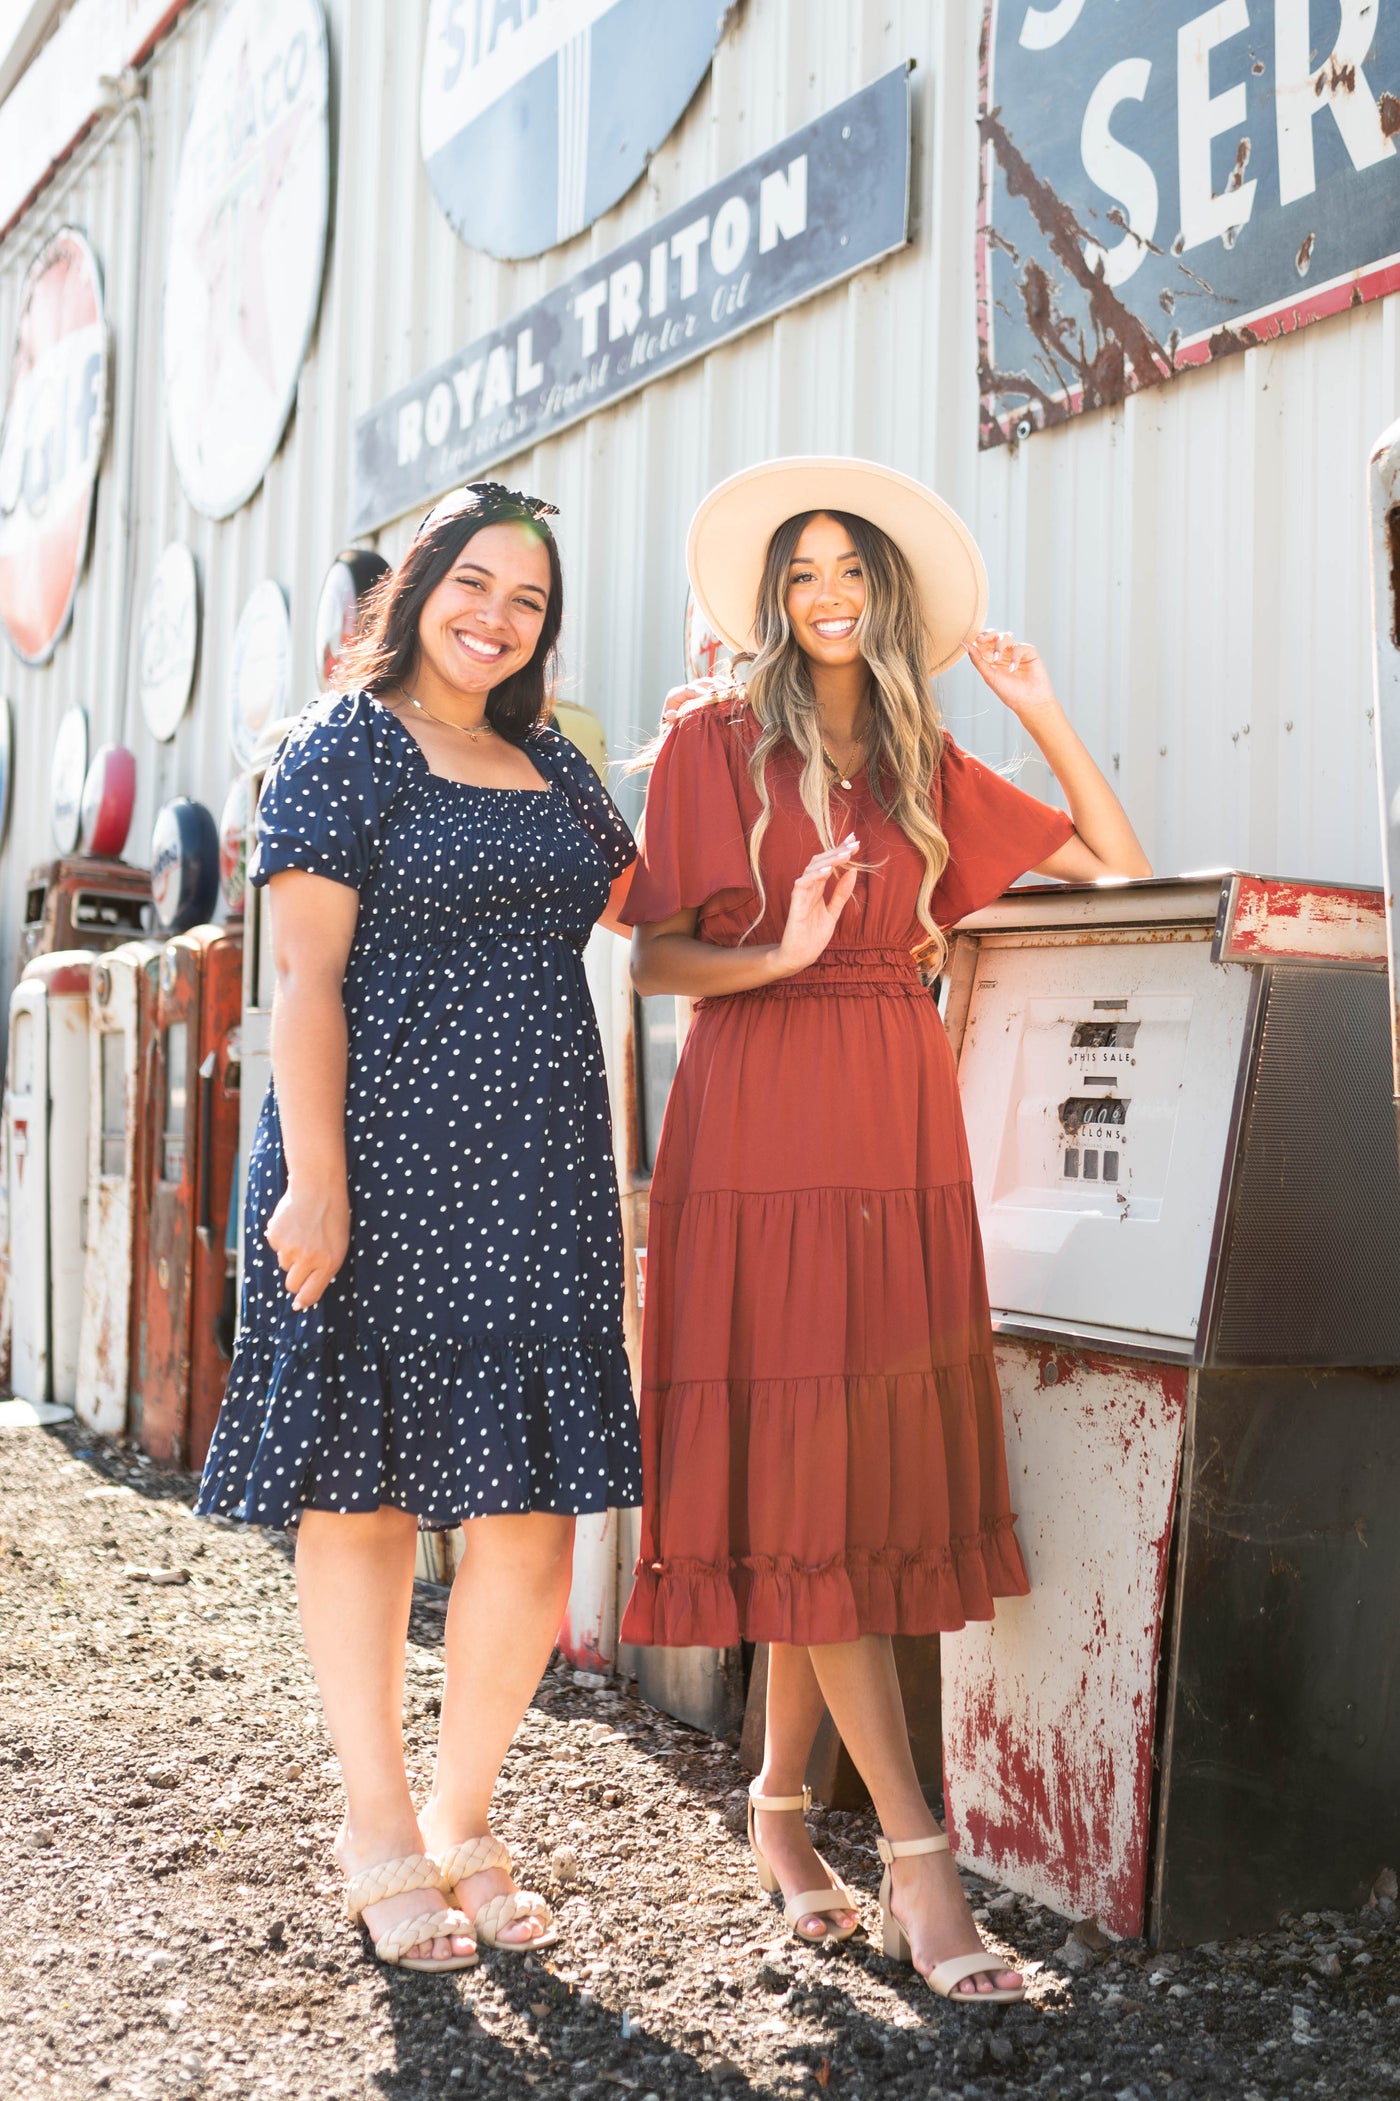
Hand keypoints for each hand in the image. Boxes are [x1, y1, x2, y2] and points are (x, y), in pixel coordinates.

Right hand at [265, 1178, 349, 1310]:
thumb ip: (325, 1267)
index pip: (311, 1293)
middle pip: (292, 1284)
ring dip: (290, 1254)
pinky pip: (275, 1247)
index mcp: (329, 1263)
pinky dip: (282, 1238)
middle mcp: (309, 1259)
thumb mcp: (339, 1245)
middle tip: (303, 1259)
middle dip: (296, 1277)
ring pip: (283, 1264)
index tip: (298, 1304)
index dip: (303, 1300)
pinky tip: (293, 1224)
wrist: (318, 1187)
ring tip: (303, 1233)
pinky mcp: (275, 1236)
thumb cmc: (332, 1216)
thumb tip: (305, 1292)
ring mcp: (290, 1248)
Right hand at [774, 837, 859, 975]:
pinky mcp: (795, 905)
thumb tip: (854, 871)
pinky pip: (802, 885)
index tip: (855, 841)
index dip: (840, 851)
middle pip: (820, 861)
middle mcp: (808, 887)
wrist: (800, 957)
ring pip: (812, 869)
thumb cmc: (813, 936)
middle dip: (837, 850)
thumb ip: (841, 893)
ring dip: (829, 860)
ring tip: (845, 854)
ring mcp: (800, 895)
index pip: (828, 863)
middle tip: (854, 842)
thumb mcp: (833, 912)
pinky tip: (827, 871)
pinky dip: (814, 876)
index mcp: (817, 888)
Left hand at [967, 629, 1059, 717]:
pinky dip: (1014, 657)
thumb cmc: (1009, 692)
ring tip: (997, 660)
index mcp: (991, 659)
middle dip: (987, 635)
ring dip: (999, 646)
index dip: (977, 639)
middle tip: (981, 639)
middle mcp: (1004, 653)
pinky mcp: (1029, 652)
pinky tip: (1013, 669)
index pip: (983, 643)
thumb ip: (977, 660)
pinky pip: (1019, 647)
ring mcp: (1016, 652)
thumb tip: (965, 644)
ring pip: (1005, 637)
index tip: (973, 640)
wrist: (1029, 702)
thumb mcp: (989, 676)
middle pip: (994, 635)